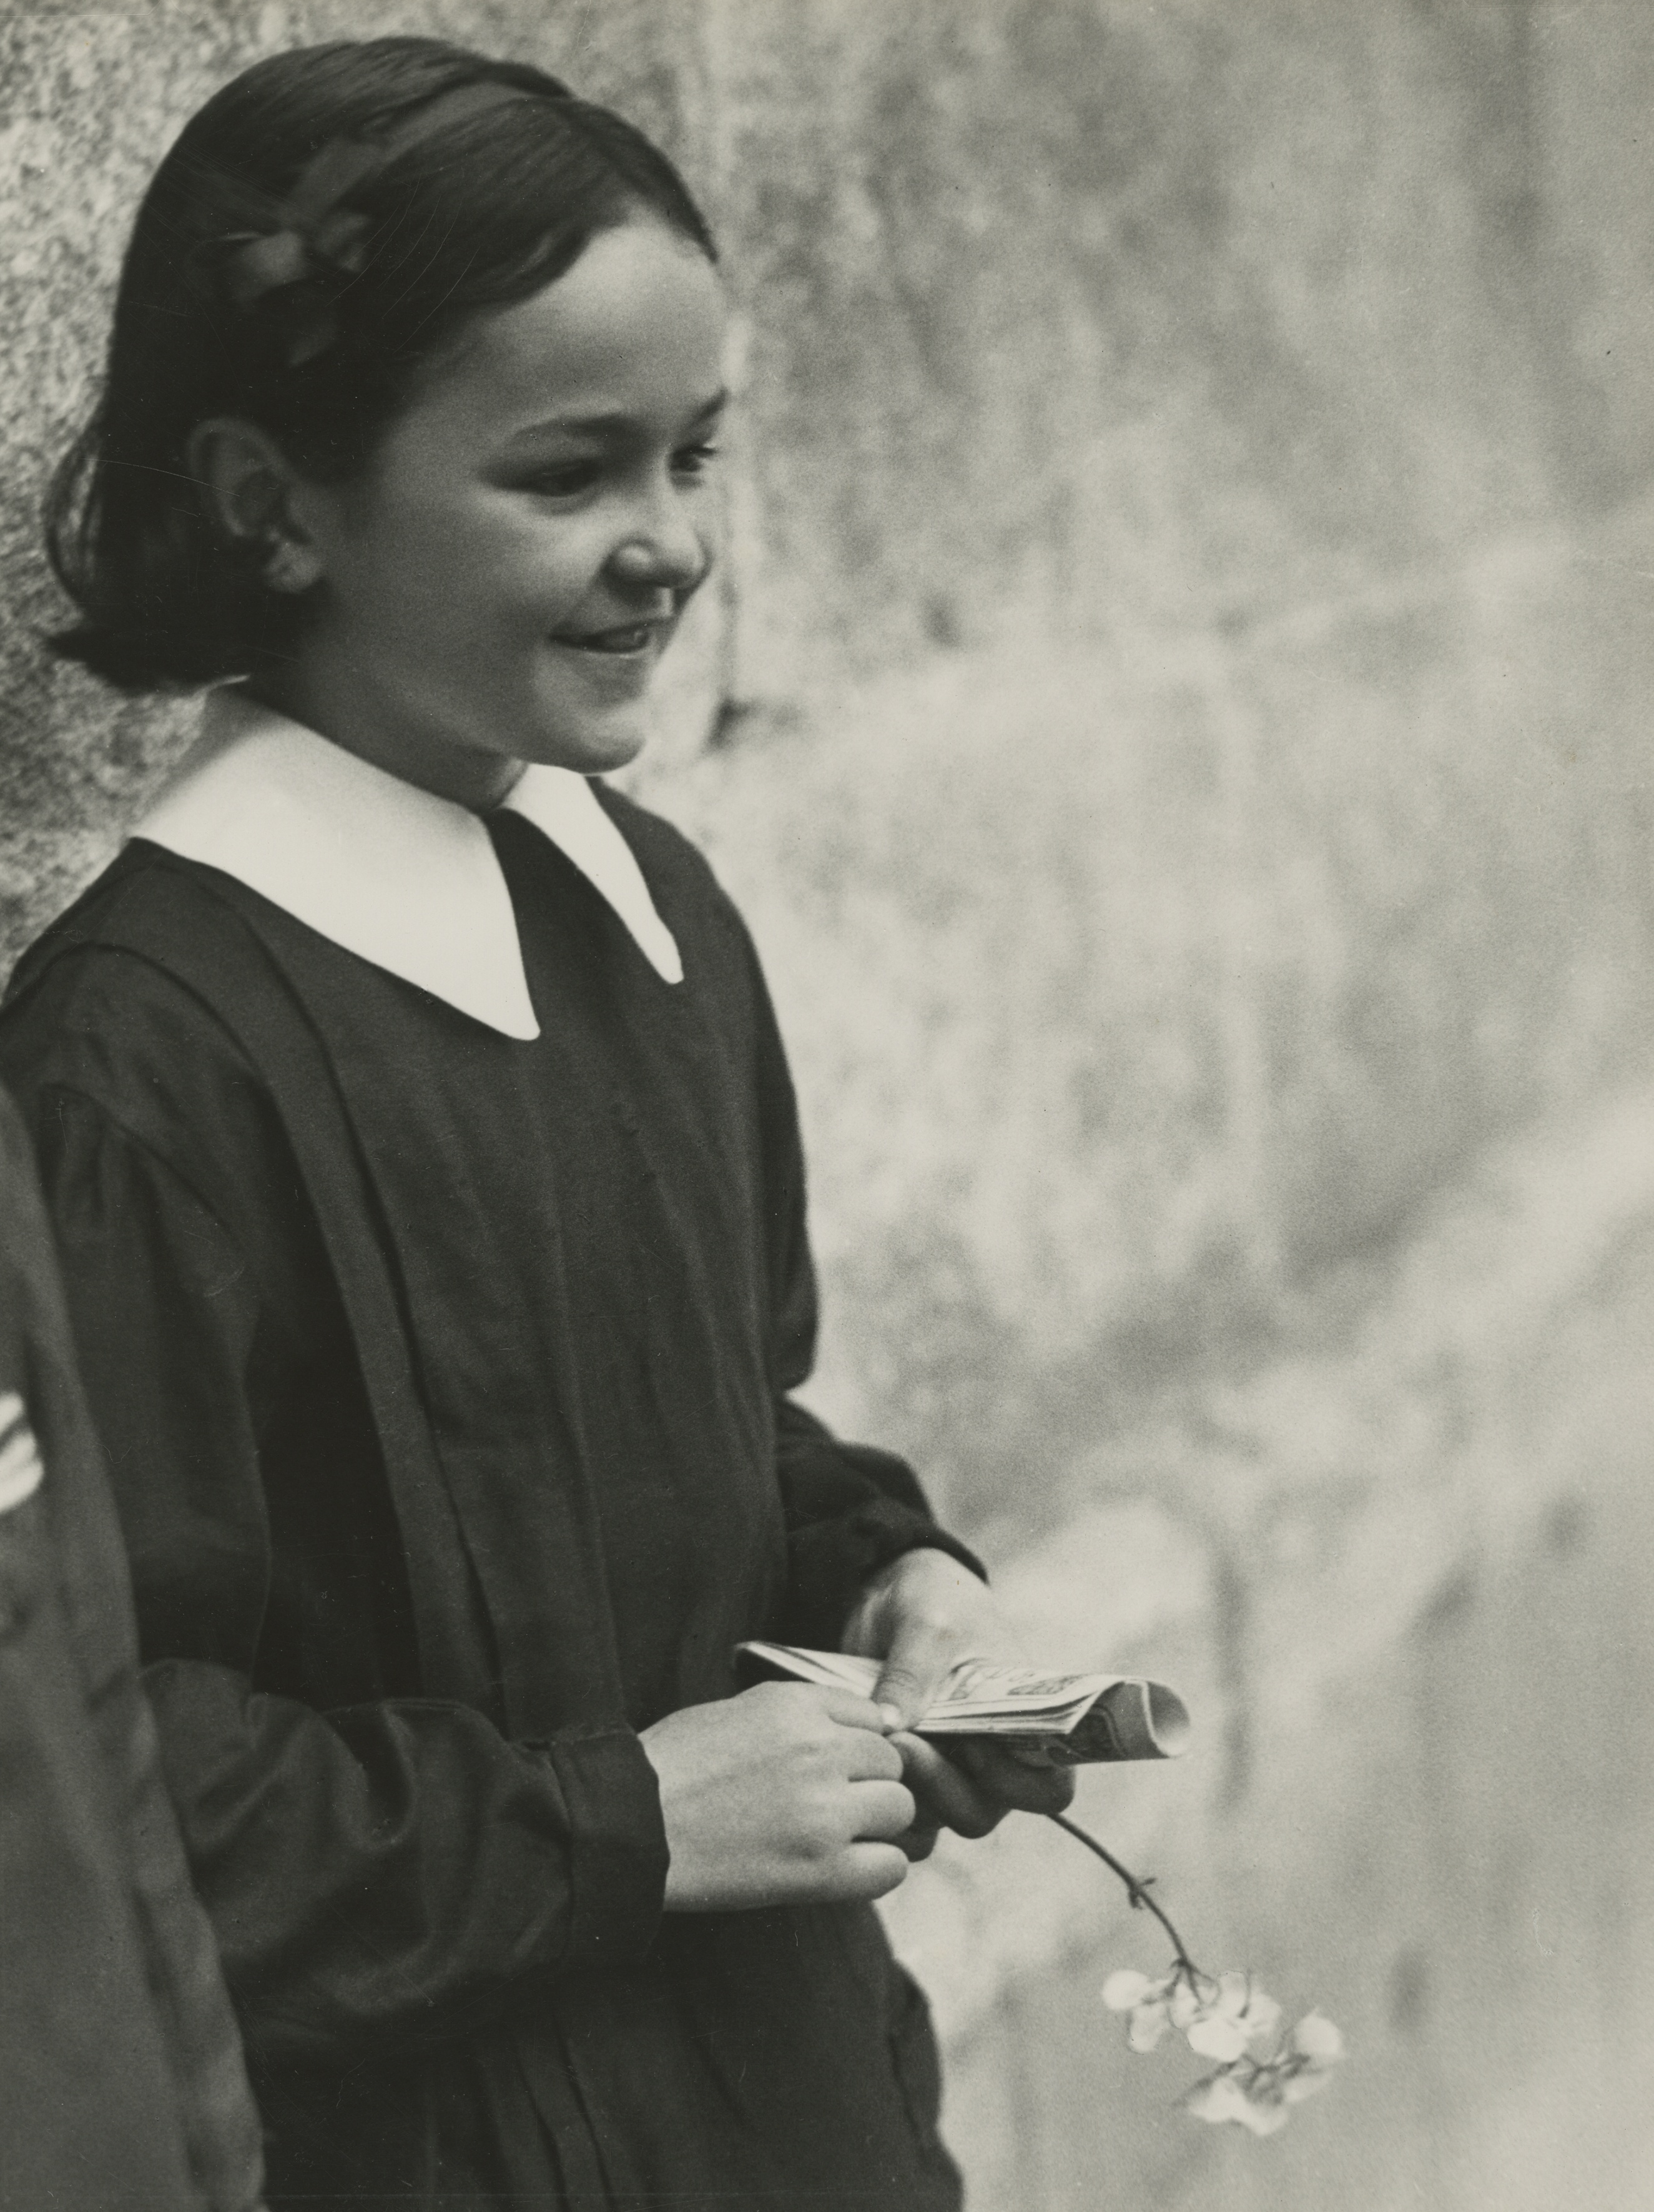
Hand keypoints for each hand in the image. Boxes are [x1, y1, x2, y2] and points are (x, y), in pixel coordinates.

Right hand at [641, 1682, 913, 1910]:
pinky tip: (841, 1868)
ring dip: (875, 1825)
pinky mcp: (821, 1869)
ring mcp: (825, 1810)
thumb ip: (801, 1717)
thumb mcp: (740, 1713)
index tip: (836, 1768)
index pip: (874, 1719)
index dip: (859, 1746)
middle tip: (832, 1807)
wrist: (632, 1828)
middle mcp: (820, 1749)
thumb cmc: (674, 1768)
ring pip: (898, 1809)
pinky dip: (875, 1868)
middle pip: (891, 1763)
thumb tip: (853, 1735)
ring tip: (833, 1837)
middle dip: (869, 1783)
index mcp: (797, 1705)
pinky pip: (891, 1866)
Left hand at [841, 1548, 1076, 1841]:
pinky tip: (861, 1758)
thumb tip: (891, 1729)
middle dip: (944, 1789)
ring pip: (939, 1816)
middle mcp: (995, 1754)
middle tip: (905, 1744)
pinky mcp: (912, 1770)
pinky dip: (883, 1795)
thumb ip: (914, 1672)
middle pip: (984, 1811)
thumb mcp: (928, 1622)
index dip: (1017, 1785)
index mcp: (1027, 1719)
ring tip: (882, 1740)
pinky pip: (903, 1809)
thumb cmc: (934, 1599)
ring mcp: (951, 1766)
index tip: (974, 1747)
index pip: (1049, 1785)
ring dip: (910, 1790)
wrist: (893, 1593)